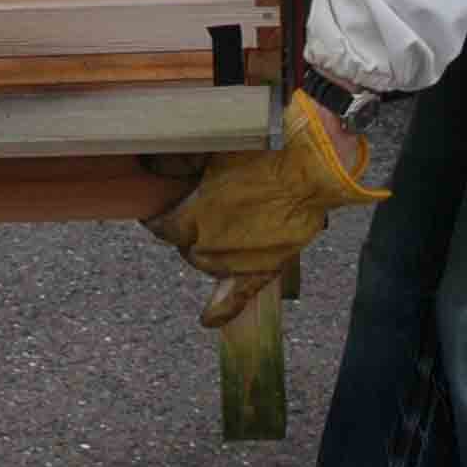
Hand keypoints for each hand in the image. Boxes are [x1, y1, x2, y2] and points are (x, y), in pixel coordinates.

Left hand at [142, 88, 389, 327]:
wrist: (316, 167)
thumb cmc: (266, 152)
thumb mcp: (215, 147)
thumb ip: (178, 162)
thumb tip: (150, 168)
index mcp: (196, 215)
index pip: (164, 226)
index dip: (158, 217)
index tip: (156, 209)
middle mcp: (212, 244)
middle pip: (185, 245)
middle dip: (184, 230)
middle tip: (193, 210)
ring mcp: (238, 261)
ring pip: (207, 264)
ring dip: (203, 251)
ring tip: (210, 233)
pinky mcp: (265, 268)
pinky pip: (239, 296)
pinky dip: (223, 308)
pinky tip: (208, 319)